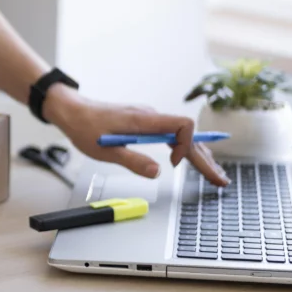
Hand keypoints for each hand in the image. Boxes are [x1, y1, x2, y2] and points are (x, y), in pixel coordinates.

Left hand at [44, 86, 228, 185]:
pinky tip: (194, 159)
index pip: (182, 125)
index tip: (175, 164)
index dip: (186, 145)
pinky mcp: (144, 124)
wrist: (71, 111)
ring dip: (199, 155)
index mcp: (144, 120)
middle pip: (188, 136)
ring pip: (182, 136)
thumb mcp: (105, 151)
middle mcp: (151, 117)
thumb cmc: (84, 127)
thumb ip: (132, 160)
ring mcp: (149, 120)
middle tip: (220, 180)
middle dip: (205, 159)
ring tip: (215, 175)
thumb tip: (157, 172)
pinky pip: (172, 135)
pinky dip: (185, 149)